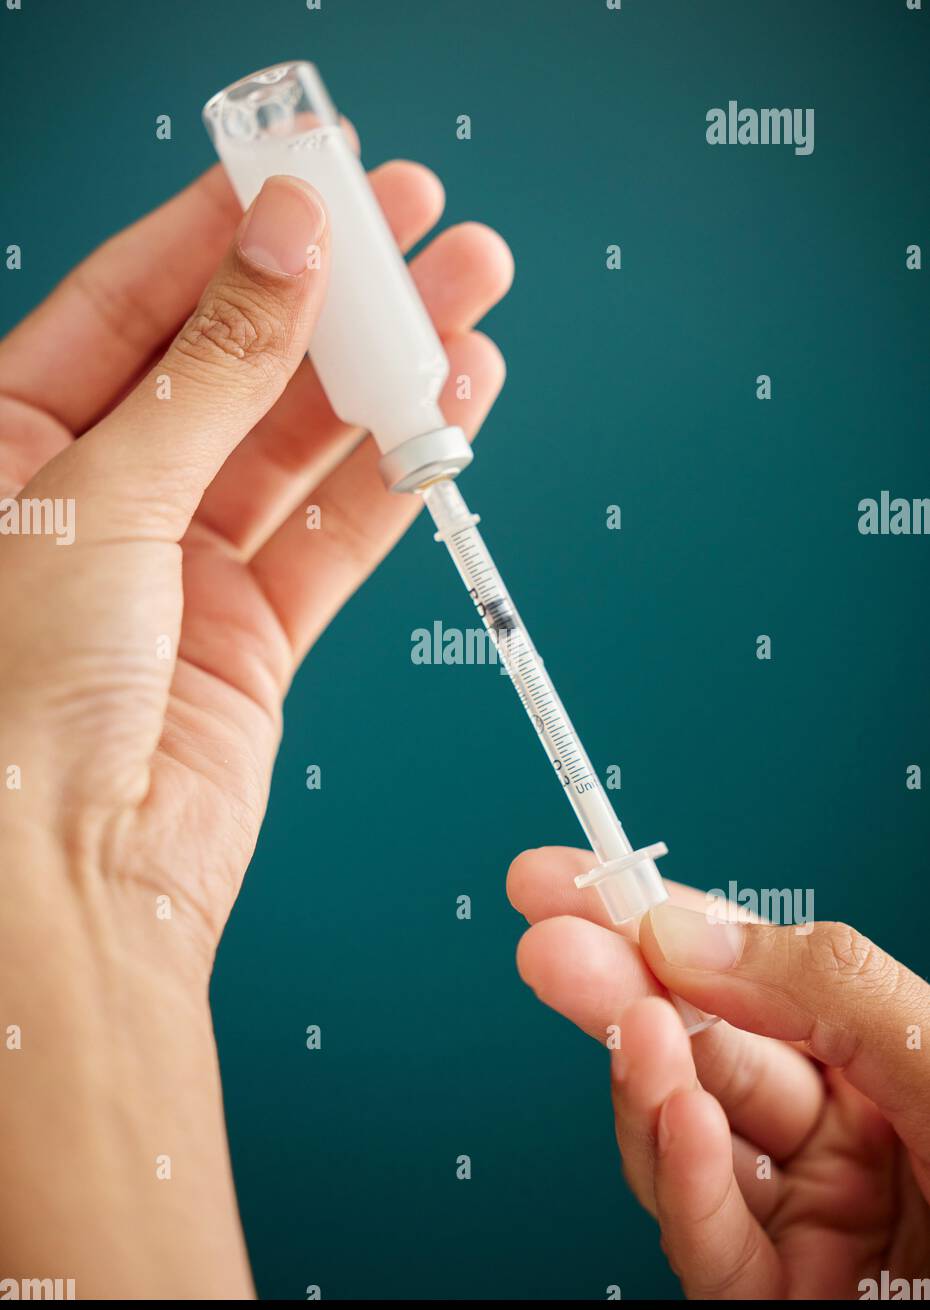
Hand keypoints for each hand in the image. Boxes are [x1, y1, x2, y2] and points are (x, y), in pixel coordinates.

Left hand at [0, 155, 510, 1295]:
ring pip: (297, 445)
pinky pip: (335, 533)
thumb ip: (212, 371)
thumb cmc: (17, 702)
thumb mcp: (102, 498)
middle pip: (231, 364)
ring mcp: (177, 567)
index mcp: (6, 445)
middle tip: (418, 225)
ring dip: (384, 375)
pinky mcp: (250, 634)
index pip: (130, 302)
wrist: (69, 882)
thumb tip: (288, 250)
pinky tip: (452, 406)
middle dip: (331, 295)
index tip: (315, 175)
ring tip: (466, 298)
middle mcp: (94, 498)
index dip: (228, 233)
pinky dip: (396, 473)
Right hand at [508, 846, 929, 1298]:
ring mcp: (802, 1223)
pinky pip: (710, 1239)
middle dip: (616, 989)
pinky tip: (678, 1115)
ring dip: (647, 1080)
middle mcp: (835, 1138)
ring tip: (632, 1028)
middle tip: (544, 944)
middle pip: (695, 1047)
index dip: (650, 919)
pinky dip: (684, 1176)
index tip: (563, 879)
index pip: (744, 975)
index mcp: (881, 1064)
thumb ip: (824, 984)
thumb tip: (686, 929)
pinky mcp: (777, 1306)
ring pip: (684, 1141)